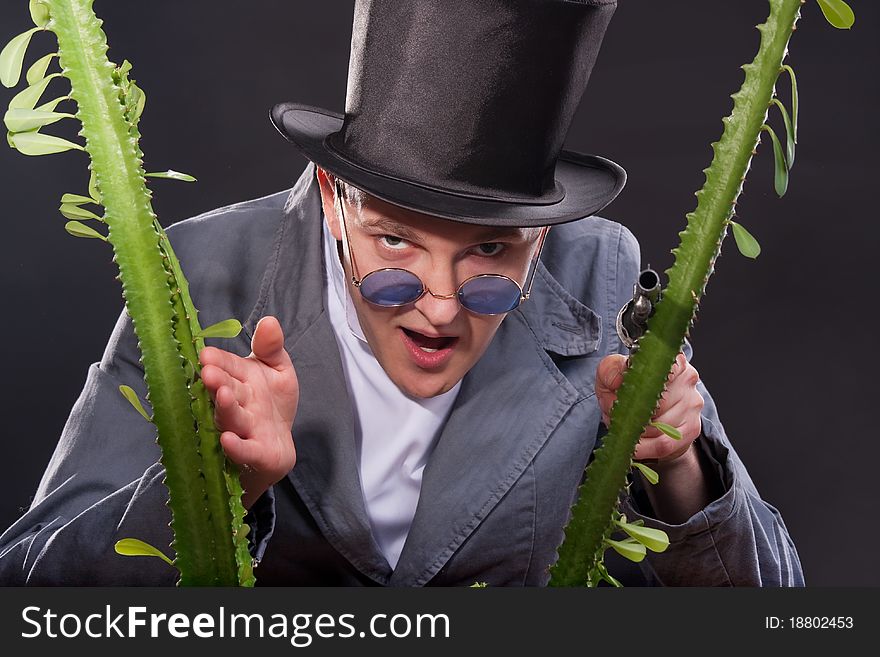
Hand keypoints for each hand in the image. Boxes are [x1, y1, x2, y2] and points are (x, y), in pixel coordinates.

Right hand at [199, 315, 298, 507]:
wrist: (279, 444)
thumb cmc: (272, 403)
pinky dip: (236, 447)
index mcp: (239, 380)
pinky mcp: (255, 452)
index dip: (217, 361)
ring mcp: (243, 429)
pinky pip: (245, 450)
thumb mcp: (278, 369)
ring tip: (221, 394)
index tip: (206, 354)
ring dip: (225, 407)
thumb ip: (271, 348)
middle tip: (208, 372)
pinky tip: (227, 440)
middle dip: (217, 382)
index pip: (226, 366)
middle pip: (226, 391)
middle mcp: (236, 403)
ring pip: (232, 418)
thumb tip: (269, 321)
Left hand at [596, 352, 703, 462]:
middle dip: (633, 413)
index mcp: (670, 360)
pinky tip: (635, 445)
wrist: (644, 417)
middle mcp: (687, 379)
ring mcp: (693, 404)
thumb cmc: (628, 391)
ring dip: (637, 431)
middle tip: (619, 415)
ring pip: (660, 425)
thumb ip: (609, 371)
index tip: (629, 391)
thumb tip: (618, 379)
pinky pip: (664, 443)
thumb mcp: (611, 376)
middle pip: (658, 402)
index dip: (645, 381)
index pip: (667, 366)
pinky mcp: (692, 428)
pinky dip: (645, 447)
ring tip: (626, 427)